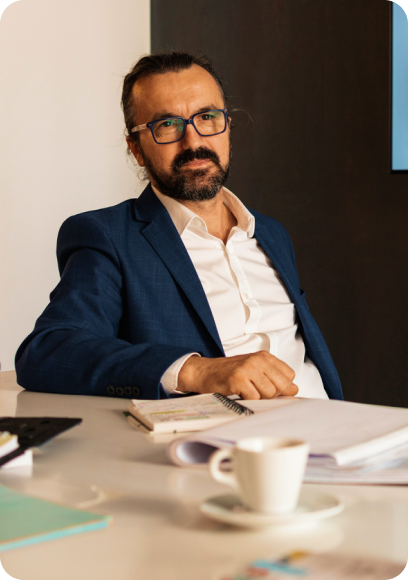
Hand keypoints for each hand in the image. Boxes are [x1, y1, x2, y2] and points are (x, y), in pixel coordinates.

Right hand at [177, 351, 297, 399]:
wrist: (204, 372)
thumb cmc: (230, 373)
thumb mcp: (255, 372)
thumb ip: (275, 379)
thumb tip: (295, 389)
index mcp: (265, 357)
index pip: (289, 376)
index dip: (281, 387)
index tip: (267, 387)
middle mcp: (258, 360)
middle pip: (281, 386)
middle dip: (271, 394)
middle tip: (256, 391)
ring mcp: (247, 368)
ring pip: (269, 393)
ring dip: (258, 398)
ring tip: (246, 391)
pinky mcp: (237, 379)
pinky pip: (254, 398)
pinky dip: (247, 400)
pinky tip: (239, 394)